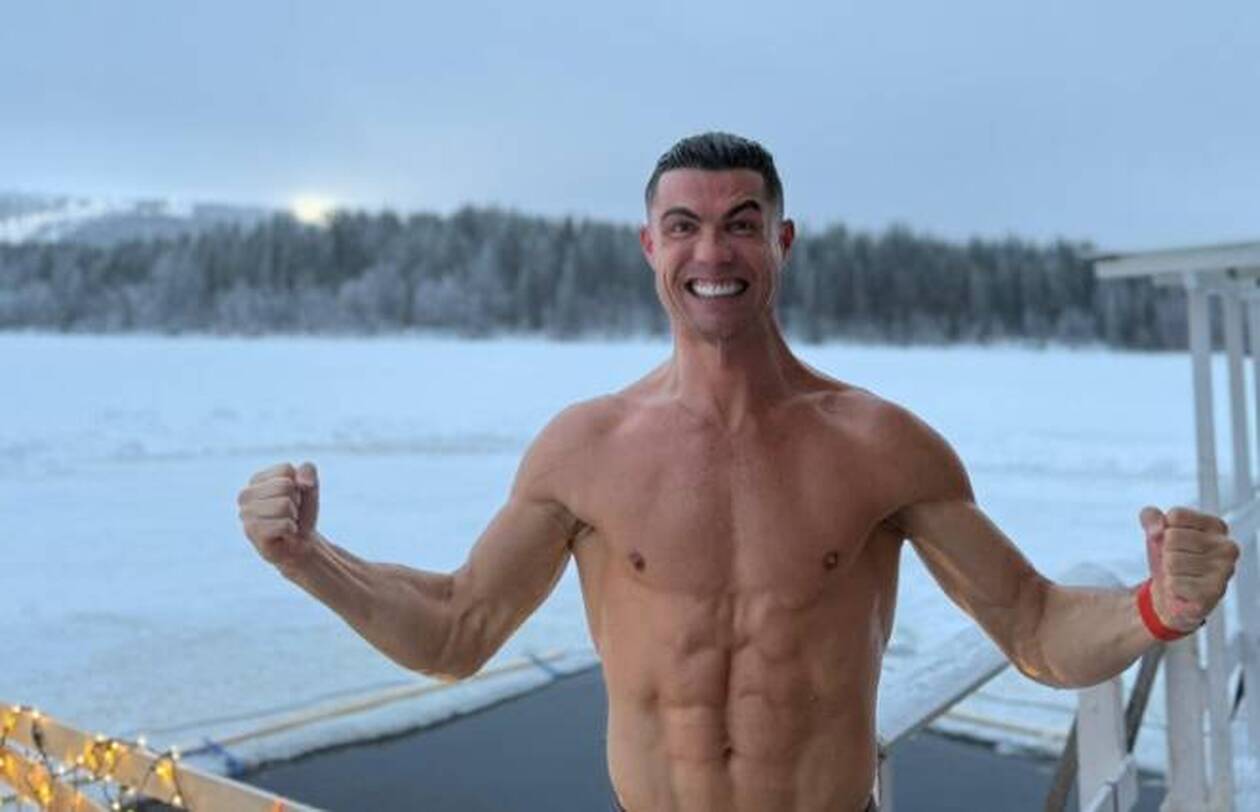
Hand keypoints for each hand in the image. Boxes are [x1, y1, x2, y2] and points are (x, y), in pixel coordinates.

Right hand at [237, 461, 320, 569]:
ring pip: (284, 505)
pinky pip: (284, 524)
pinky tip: (284, 534)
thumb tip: (302, 482)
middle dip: (296, 500)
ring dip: (293, 516)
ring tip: (286, 522)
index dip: (298, 485)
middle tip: (290, 512)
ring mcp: (246, 515)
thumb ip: (308, 470)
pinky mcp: (253, 533)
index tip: (293, 497)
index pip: (286, 470)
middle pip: (285, 486)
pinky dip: (291, 528)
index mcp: (256, 480)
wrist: (301, 543)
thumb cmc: (301, 512)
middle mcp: (245, 495)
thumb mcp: (309, 486)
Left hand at [1141, 505, 1239, 632]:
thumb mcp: (1155, 531)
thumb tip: (1158, 528)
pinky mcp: (1214, 592)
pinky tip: (1183, 589)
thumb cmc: (1169, 559)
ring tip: (1181, 575)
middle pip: (1172, 537)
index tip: (1174, 542)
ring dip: (1169, 571)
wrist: (1169, 594)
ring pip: (1172, 561)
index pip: (1176, 515)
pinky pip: (1174, 582)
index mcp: (1216, 527)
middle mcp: (1227, 547)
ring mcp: (1224, 570)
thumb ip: (1150, 516)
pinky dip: (1172, 587)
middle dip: (1166, 552)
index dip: (1164, 530)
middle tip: (1176, 562)